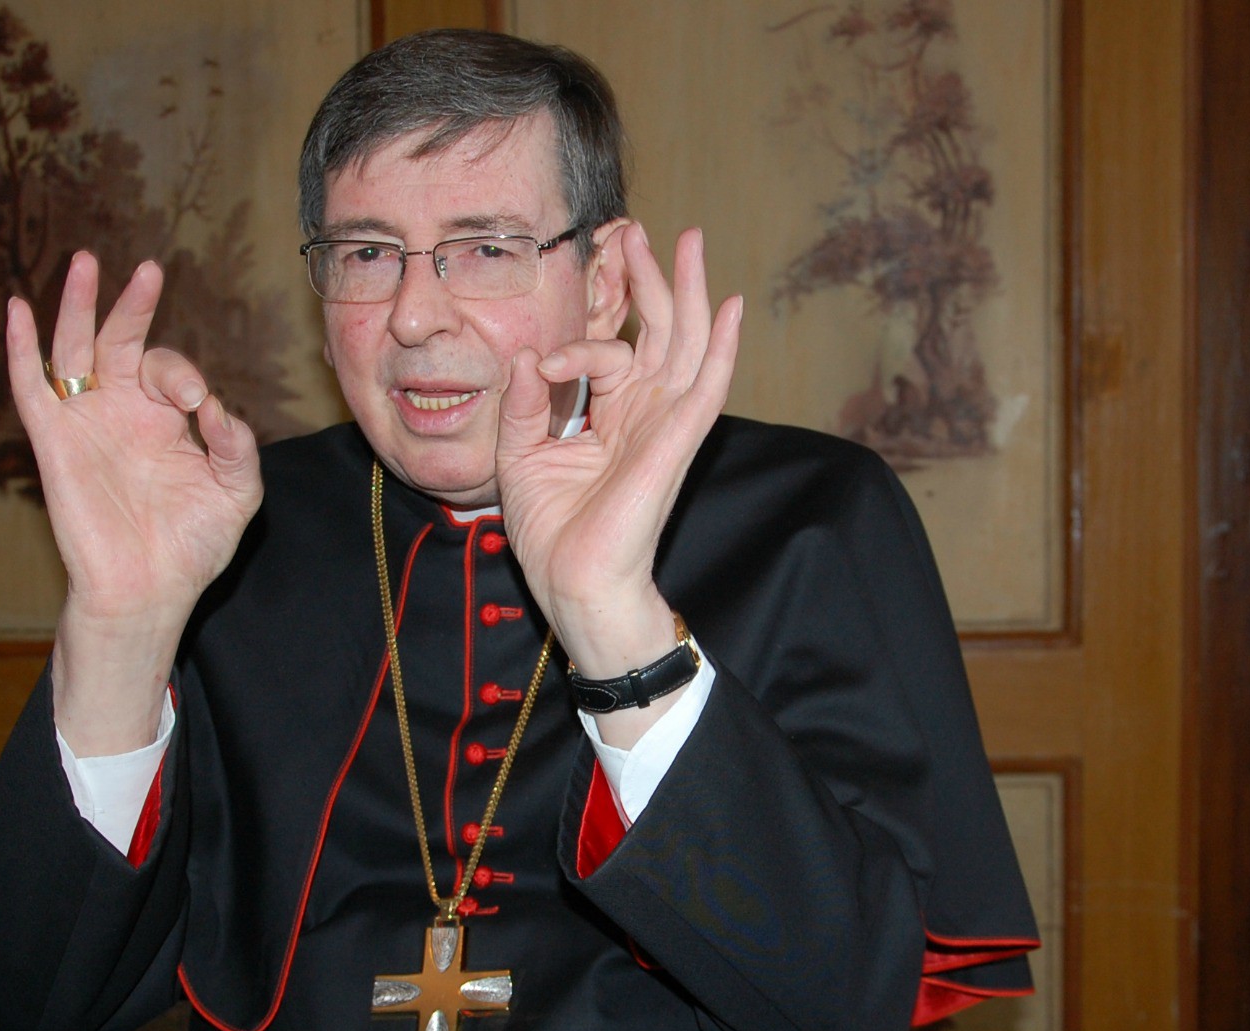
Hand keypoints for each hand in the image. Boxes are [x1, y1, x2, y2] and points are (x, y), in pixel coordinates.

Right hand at [7, 252, 261, 750]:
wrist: (149, 592)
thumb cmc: (191, 548)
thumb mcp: (237, 492)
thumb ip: (238, 444)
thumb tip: (214, 405)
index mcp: (163, 420)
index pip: (168, 369)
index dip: (183, 374)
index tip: (196, 405)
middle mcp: (121, 413)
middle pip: (120, 342)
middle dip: (132, 306)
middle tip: (148, 270)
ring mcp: (85, 424)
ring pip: (74, 351)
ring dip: (77, 306)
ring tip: (85, 262)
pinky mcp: (54, 442)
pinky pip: (30, 387)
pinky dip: (21, 347)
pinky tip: (18, 308)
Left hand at [495, 224, 741, 689]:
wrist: (574, 583)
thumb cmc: (552, 532)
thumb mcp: (519, 454)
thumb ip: (525, 403)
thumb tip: (528, 355)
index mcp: (607, 414)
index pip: (609, 347)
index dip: (588, 325)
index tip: (550, 338)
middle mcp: (641, 411)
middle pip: (655, 330)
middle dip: (647, 277)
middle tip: (634, 229)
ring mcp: (663, 423)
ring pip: (684, 343)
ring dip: (686, 290)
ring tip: (688, 240)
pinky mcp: (675, 440)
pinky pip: (705, 385)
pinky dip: (721, 345)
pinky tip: (730, 304)